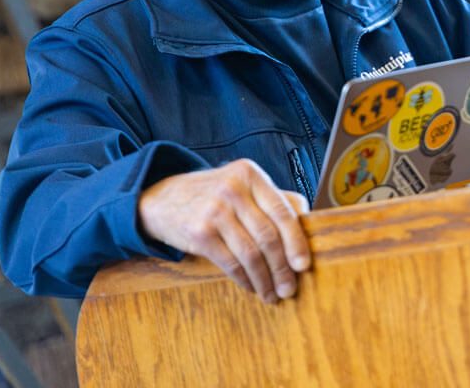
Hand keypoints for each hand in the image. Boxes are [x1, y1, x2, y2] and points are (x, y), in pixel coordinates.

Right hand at [137, 159, 311, 302]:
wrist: (160, 199)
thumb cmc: (211, 195)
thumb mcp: (241, 185)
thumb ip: (272, 198)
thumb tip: (309, 220)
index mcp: (250, 174)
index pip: (283, 212)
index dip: (297, 242)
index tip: (304, 266)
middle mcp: (233, 189)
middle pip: (268, 236)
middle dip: (283, 267)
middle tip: (290, 288)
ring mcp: (214, 210)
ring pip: (251, 253)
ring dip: (265, 279)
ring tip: (272, 294)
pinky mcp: (198, 232)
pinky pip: (230, 263)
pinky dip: (245, 279)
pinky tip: (251, 287)